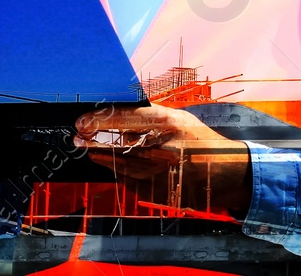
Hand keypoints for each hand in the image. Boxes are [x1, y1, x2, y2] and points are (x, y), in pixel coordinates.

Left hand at [74, 104, 250, 218]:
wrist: (222, 172)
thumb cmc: (200, 140)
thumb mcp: (180, 119)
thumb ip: (152, 116)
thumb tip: (121, 110)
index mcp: (167, 123)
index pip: (125, 118)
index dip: (100, 120)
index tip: (83, 120)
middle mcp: (160, 146)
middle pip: (116, 142)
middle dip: (93, 139)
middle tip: (78, 136)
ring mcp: (157, 170)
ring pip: (118, 162)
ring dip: (100, 156)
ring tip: (89, 149)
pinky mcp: (155, 188)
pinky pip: (128, 179)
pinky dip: (116, 170)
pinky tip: (108, 164)